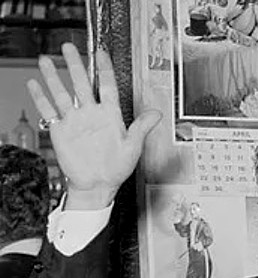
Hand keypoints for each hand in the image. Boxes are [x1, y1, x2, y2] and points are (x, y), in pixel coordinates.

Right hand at [27, 44, 160, 209]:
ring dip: (53, 76)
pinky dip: (40, 97)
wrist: (98, 185)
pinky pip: (48, 110)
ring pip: (62, 92)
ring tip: (46, 60)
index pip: (107, 85)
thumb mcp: (134, 146)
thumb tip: (158, 113)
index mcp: (111, 115)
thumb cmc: (117, 168)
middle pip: (81, 83)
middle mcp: (92, 114)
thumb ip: (142, 127)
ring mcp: (75, 120)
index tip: (101, 52)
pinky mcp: (61, 130)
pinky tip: (34, 83)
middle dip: (75, 64)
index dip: (104, 68)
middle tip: (69, 47)